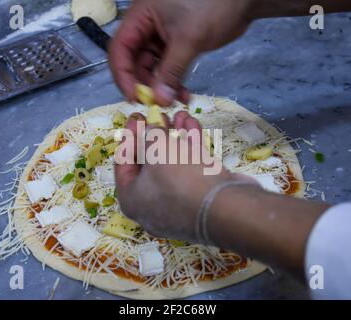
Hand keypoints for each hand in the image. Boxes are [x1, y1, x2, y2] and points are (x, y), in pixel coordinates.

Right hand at [109, 0, 255, 105]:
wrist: (241, 2)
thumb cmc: (212, 8)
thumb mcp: (188, 40)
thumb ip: (171, 71)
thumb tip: (160, 100)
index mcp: (141, 16)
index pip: (120, 49)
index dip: (123, 75)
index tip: (133, 97)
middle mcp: (146, 26)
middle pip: (134, 61)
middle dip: (145, 84)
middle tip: (157, 104)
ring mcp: (160, 36)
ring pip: (152, 68)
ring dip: (161, 87)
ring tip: (175, 101)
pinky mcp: (176, 45)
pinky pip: (168, 68)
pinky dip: (173, 82)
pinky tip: (183, 95)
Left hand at [114, 111, 257, 242]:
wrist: (227, 208)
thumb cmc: (180, 179)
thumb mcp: (157, 149)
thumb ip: (150, 134)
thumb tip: (151, 129)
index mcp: (132, 200)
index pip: (123, 164)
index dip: (129, 137)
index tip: (137, 117)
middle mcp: (152, 206)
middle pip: (149, 163)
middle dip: (156, 135)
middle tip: (159, 116)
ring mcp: (179, 204)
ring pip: (173, 164)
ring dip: (176, 137)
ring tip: (180, 115)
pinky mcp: (201, 199)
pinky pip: (190, 169)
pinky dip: (191, 148)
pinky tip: (193, 125)